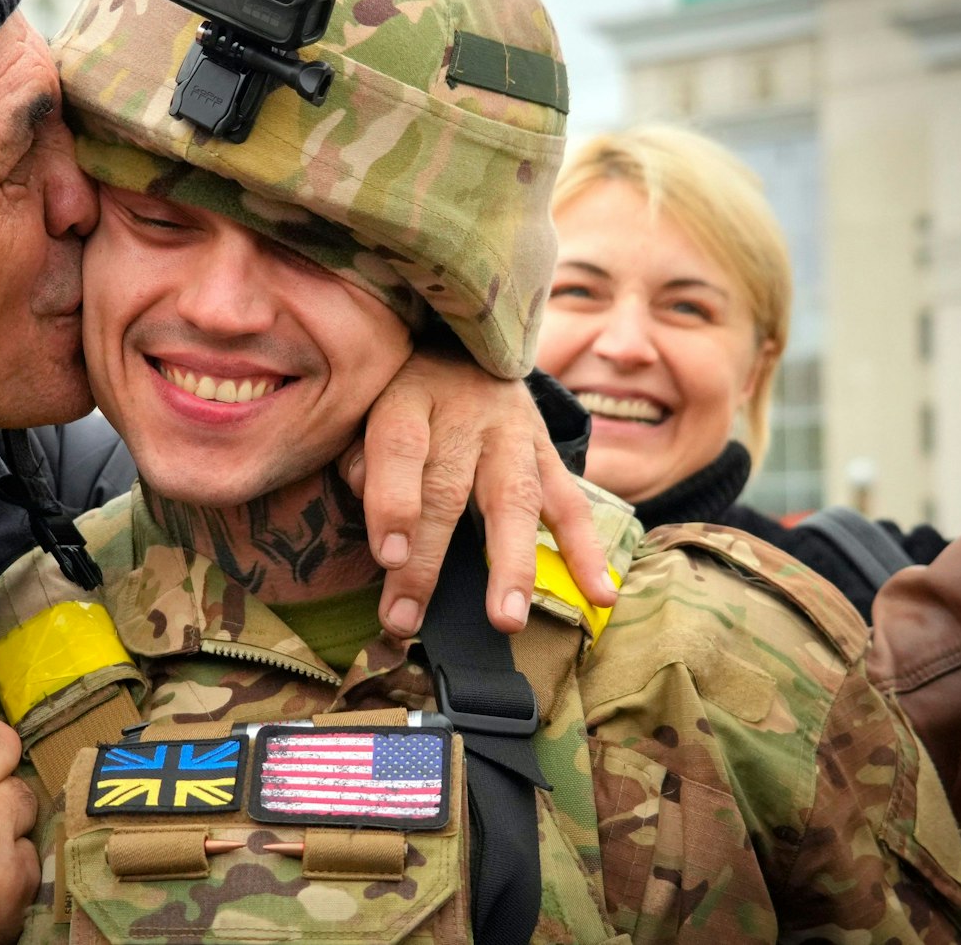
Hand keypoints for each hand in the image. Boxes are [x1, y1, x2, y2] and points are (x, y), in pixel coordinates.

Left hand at [342, 348, 614, 637]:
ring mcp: (514, 434)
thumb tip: (380, 528)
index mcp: (409, 397)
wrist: (467, 340)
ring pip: (514, 500)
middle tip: (406, 619)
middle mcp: (466, 414)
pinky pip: (570, 504)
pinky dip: (586, 552)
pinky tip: (598, 595)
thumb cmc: (402, 390)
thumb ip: (362, 460)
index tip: (385, 555)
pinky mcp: (548, 453)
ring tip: (506, 619)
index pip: (400, 447)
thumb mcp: (368, 404)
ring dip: (511, 565)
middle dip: (427, 561)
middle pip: (447, 489)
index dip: (391, 500)